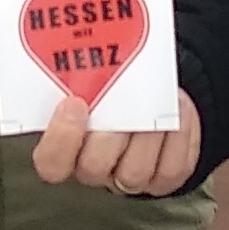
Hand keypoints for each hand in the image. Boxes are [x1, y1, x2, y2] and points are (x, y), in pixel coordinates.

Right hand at [31, 87, 203, 195]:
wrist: (153, 94)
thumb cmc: (113, 86)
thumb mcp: (90, 78)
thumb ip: (79, 76)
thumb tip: (80, 51)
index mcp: (67, 149)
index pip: (51, 162)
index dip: (60, 138)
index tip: (73, 102)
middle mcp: (95, 170)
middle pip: (92, 168)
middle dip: (109, 133)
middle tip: (120, 98)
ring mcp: (129, 177)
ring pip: (133, 172)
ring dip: (146, 135)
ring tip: (153, 101)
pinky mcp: (163, 178)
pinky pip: (170, 169)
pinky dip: (178, 136)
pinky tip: (177, 107)